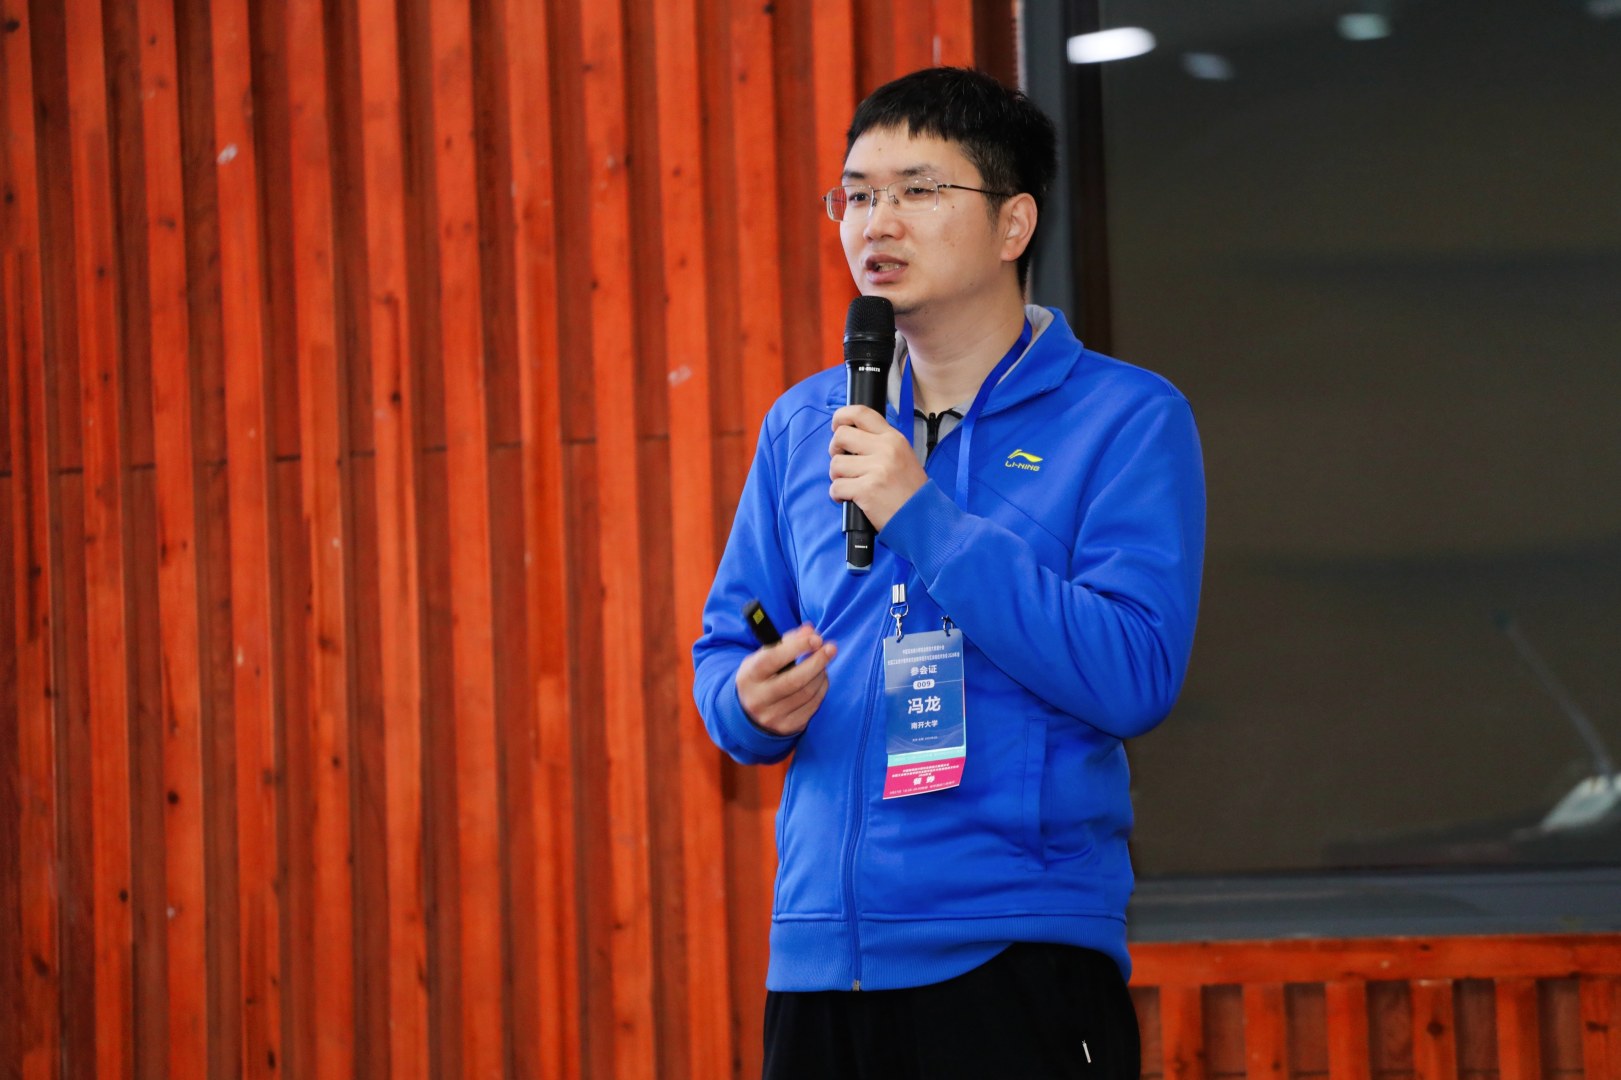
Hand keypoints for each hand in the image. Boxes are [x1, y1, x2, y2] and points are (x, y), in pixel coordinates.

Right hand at [736, 623, 837, 735]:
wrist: (749, 713)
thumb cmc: (761, 676)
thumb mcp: (764, 656)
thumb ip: (786, 641)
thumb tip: (810, 630)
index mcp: (748, 676)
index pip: (772, 659)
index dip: (797, 647)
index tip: (815, 638)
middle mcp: (758, 699)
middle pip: (794, 680)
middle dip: (817, 661)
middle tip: (831, 648)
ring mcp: (773, 716)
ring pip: (807, 693)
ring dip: (821, 674)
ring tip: (823, 663)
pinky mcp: (787, 727)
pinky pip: (812, 706)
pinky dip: (821, 689)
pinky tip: (821, 680)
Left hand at [828, 404, 926, 531]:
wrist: (921, 518)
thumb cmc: (910, 491)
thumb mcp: (903, 456)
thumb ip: (880, 444)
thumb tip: (849, 437)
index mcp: (893, 438)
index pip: (861, 413)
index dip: (842, 416)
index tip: (836, 425)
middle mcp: (885, 449)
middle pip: (841, 435)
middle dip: (835, 450)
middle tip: (843, 463)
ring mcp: (876, 469)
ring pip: (836, 464)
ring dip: (838, 477)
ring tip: (851, 485)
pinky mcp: (867, 490)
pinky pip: (836, 487)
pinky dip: (838, 495)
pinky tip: (850, 499)